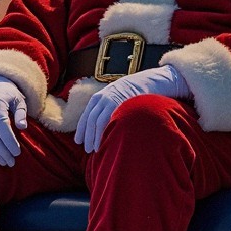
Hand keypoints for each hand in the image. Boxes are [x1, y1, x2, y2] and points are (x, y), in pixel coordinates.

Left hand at [74, 63, 190, 152]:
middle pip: (89, 119)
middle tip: (86, 149)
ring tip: (93, 150)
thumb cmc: (137, 92)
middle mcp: (103, 97)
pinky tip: (102, 143)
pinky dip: (102, 133)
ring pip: (96, 121)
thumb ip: (111, 107)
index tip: (79, 141)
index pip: (87, 115)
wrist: (152, 80)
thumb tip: (105, 123)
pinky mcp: (119, 103)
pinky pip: (106, 120)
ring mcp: (111, 99)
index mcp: (100, 96)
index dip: (82, 129)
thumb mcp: (120, 96)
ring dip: (93, 137)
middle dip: (86, 135)